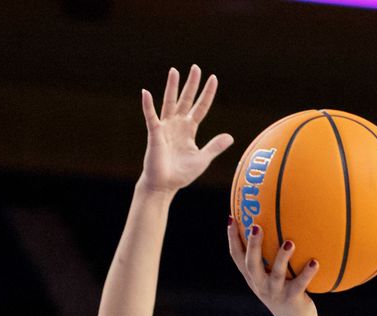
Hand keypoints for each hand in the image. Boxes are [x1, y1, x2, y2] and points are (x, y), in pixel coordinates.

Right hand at [139, 65, 233, 195]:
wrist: (165, 185)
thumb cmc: (181, 173)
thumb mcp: (203, 159)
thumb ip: (215, 146)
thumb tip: (230, 137)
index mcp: (189, 130)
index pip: (200, 107)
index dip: (207, 94)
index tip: (213, 78)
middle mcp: (177, 125)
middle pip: (186, 100)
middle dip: (191, 84)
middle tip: (196, 67)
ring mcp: (165, 128)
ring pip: (169, 103)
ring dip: (172, 87)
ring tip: (174, 71)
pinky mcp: (155, 134)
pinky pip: (151, 117)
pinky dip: (148, 105)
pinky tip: (146, 92)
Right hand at [227, 223, 321, 315]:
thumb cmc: (284, 291)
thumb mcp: (273, 275)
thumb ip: (269, 256)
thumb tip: (276, 225)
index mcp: (252, 277)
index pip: (237, 256)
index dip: (232, 238)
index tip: (231, 218)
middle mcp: (260, 284)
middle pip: (252, 264)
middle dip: (253, 245)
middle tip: (256, 226)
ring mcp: (275, 292)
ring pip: (276, 274)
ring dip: (282, 258)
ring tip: (290, 242)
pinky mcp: (292, 299)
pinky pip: (300, 284)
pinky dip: (307, 273)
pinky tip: (315, 262)